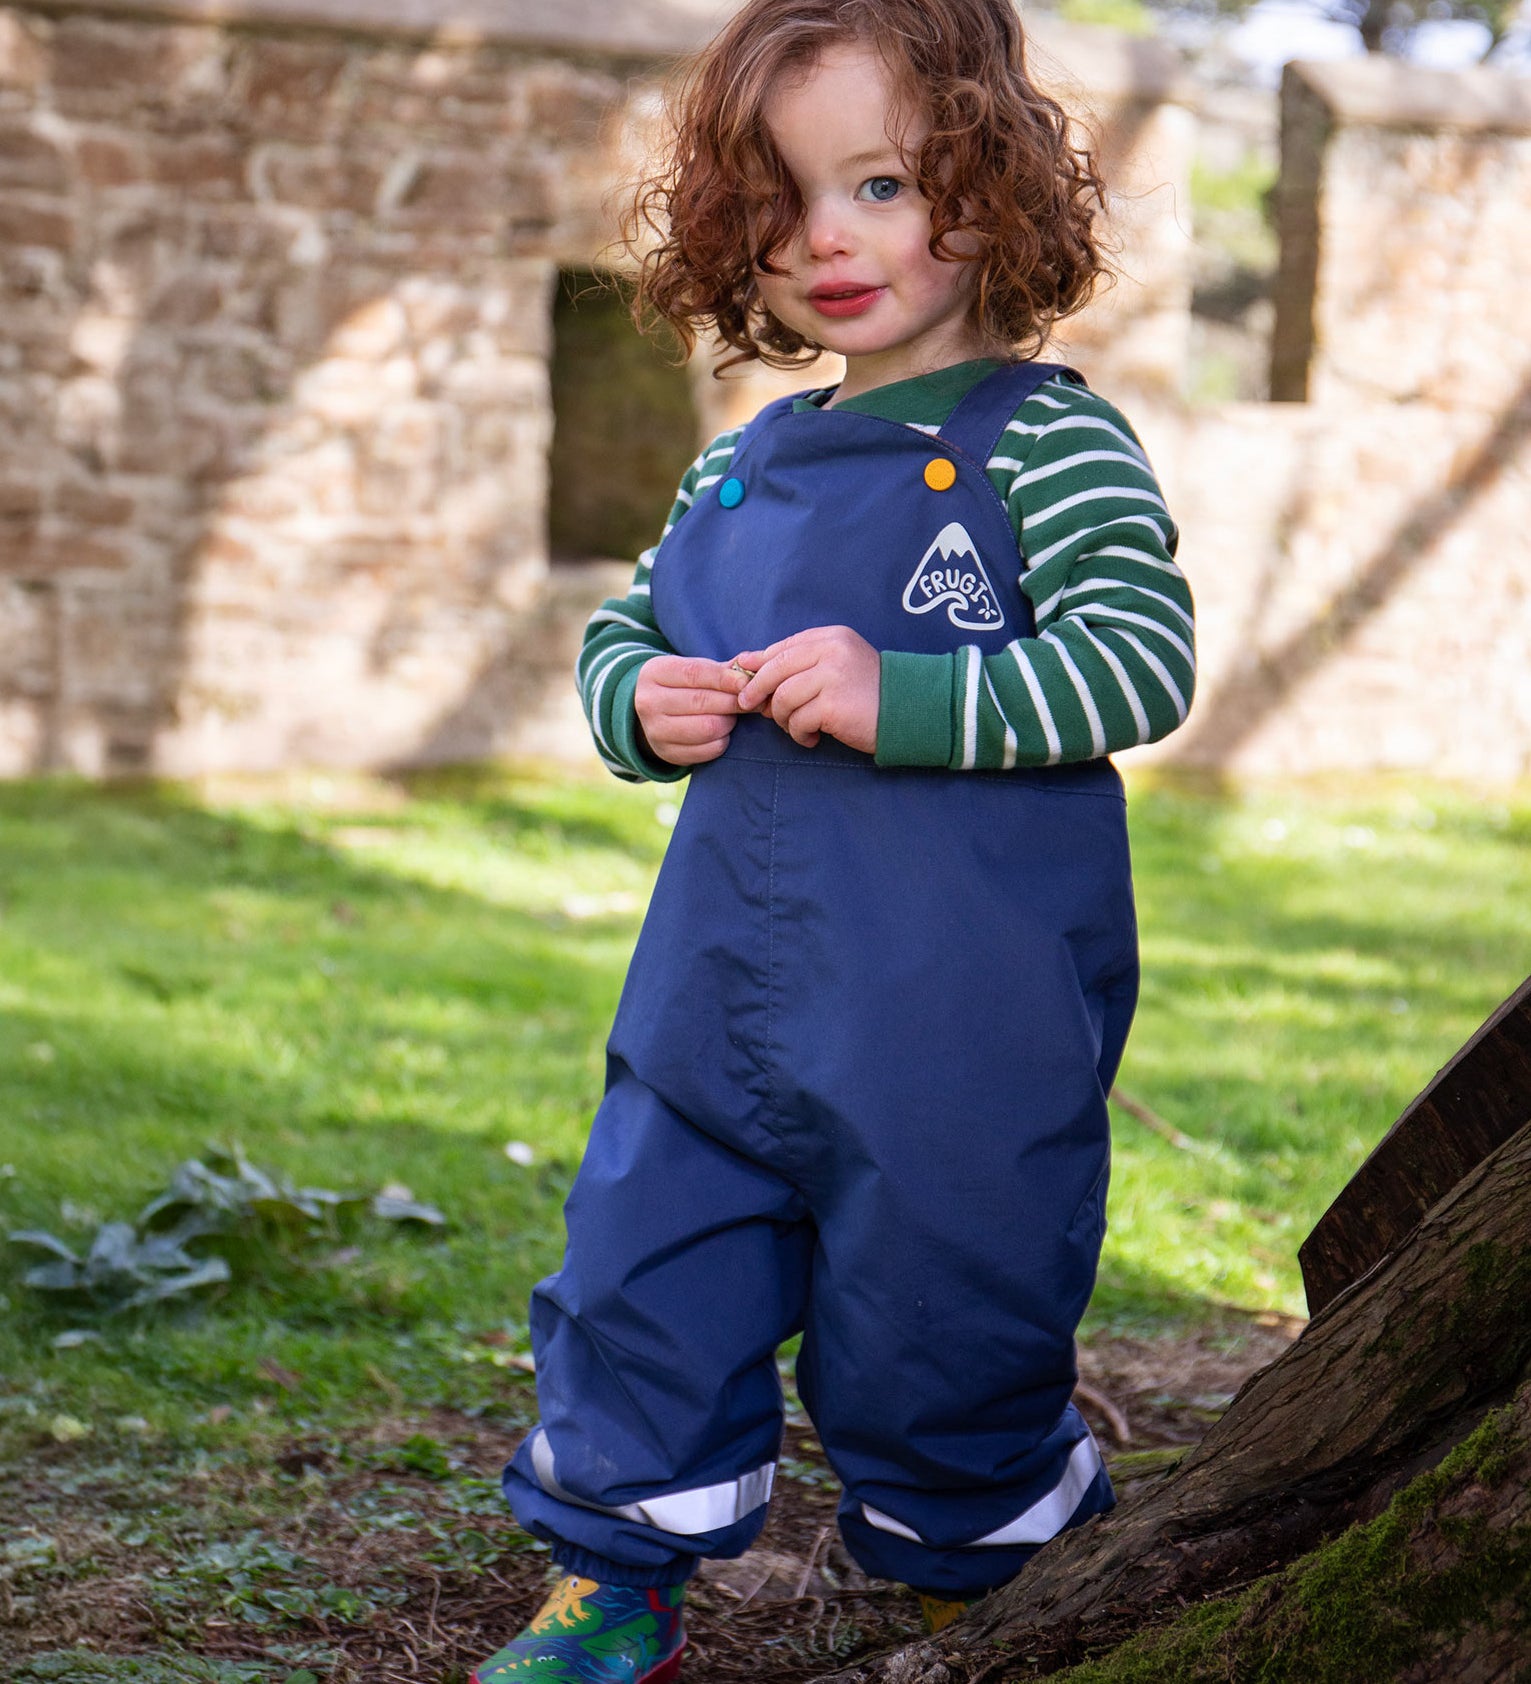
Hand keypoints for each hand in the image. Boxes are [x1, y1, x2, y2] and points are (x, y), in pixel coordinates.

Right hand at [633, 655, 748, 765]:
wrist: (653, 715)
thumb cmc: (681, 686)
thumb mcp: (692, 669)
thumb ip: (722, 669)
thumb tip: (751, 669)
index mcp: (654, 673)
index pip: (694, 673)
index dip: (724, 678)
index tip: (746, 683)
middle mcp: (649, 702)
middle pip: (701, 701)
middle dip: (731, 701)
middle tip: (748, 701)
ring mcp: (656, 731)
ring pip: (707, 727)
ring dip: (728, 722)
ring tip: (731, 716)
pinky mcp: (668, 753)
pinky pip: (709, 750)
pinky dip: (722, 740)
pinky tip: (721, 732)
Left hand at [734, 626, 879, 752]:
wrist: (910, 712)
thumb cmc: (869, 692)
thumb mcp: (837, 665)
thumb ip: (798, 661)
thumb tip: (745, 662)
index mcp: (831, 637)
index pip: (783, 648)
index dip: (760, 666)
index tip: (748, 684)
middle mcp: (832, 651)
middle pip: (775, 670)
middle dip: (757, 691)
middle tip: (752, 706)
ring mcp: (832, 677)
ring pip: (782, 698)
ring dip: (782, 718)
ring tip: (797, 727)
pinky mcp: (833, 705)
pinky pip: (798, 721)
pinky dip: (799, 734)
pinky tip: (812, 738)